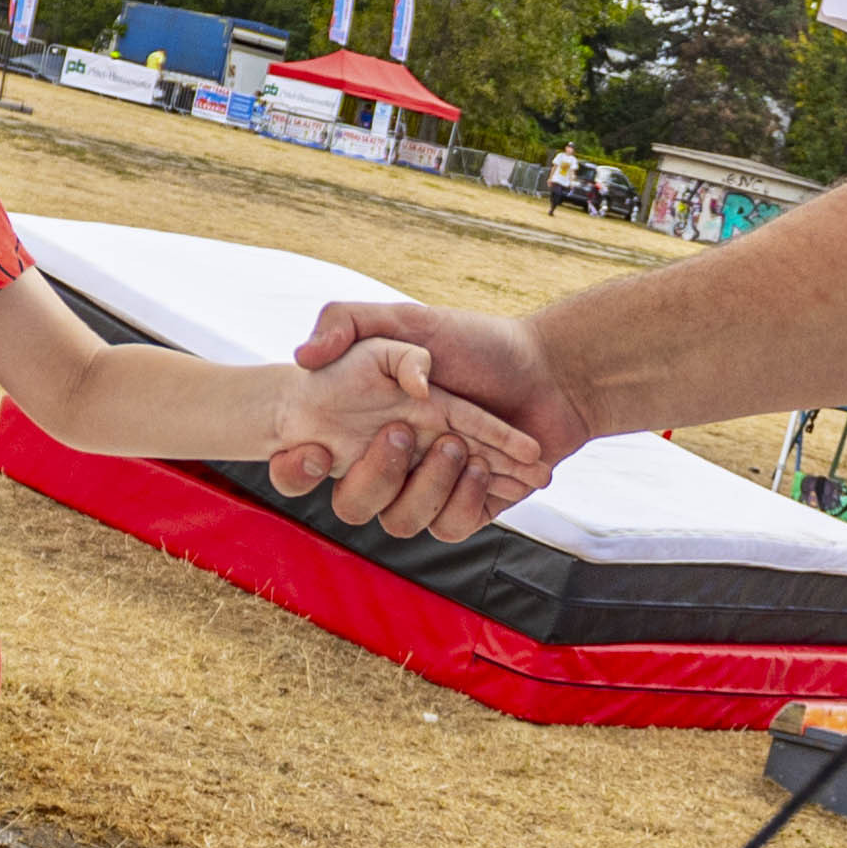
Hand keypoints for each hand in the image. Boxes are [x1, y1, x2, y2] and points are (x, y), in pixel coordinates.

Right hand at [281, 301, 593, 539]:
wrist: (552, 372)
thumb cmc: (479, 343)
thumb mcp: (407, 318)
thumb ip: (347, 321)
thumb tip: (306, 358)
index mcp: (364, 426)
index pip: (303, 465)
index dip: (294, 469)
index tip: (311, 448)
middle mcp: (392, 463)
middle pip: (353, 505)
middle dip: (376, 475)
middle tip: (404, 432)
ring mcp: (430, 489)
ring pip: (402, 523)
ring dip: (430, 485)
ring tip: (462, 448)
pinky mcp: (469, 507)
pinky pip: (449, 529)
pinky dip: (467, 498)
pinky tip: (486, 467)